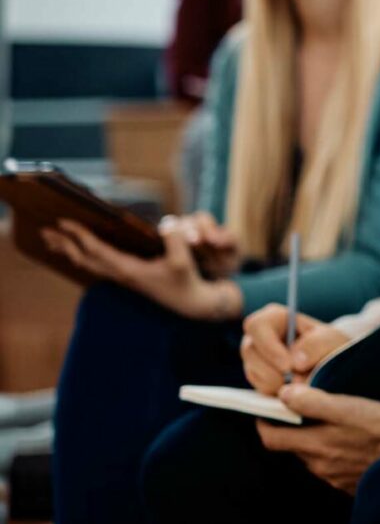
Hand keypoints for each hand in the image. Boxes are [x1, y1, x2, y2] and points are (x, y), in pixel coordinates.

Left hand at [46, 218, 235, 320]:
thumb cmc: (186, 281)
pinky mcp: (128, 277)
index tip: (63, 220)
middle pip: (82, 258)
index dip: (78, 234)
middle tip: (44, 231)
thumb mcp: (183, 260)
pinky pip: (97, 265)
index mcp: (127, 269)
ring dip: (69, 251)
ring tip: (55, 241)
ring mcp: (122, 277)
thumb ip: (175, 239)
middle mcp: (120, 274)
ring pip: (87, 263)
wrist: (191, 303)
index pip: (95, 249)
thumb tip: (167, 220)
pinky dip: (84, 256)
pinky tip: (82, 252)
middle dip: (64, 244)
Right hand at [240, 302, 349, 394]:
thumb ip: (316, 345)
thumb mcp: (331, 340)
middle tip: (296, 382)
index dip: (269, 347)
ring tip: (300, 383)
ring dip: (276, 382)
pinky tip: (293, 388)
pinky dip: (276, 391)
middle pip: (249, 350)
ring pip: (252, 372)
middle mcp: (260, 336)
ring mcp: (256, 357)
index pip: (257, 325)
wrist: (333, 366)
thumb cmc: (330, 346)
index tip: (288, 367)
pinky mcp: (258, 377)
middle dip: (272, 370)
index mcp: (275, 318)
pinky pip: (259, 387)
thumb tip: (294, 363)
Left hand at [257, 386, 379, 495]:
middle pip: (293, 448)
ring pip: (314, 458)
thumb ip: (313, 401)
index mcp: (315, 446)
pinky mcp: (352, 485)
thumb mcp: (349, 407)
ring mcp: (335, 478)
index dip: (264, 424)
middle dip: (294, 431)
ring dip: (317, 443)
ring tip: (335, 426)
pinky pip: (333, 469)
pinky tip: (354, 444)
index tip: (266, 412)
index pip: (271, 439)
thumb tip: (284, 394)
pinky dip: (335, 455)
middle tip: (305, 413)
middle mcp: (320, 466)